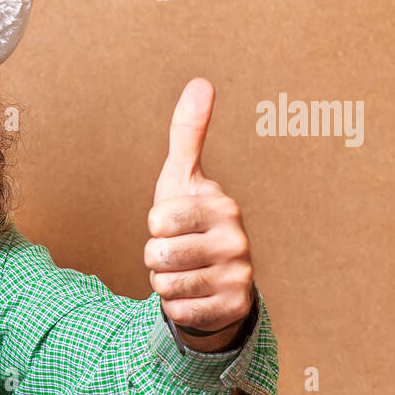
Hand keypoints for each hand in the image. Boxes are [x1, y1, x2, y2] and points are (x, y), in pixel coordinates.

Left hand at [144, 78, 254, 352]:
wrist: (216, 280)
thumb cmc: (191, 223)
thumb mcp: (183, 178)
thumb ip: (187, 133)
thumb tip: (201, 82)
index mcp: (224, 206)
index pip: (157, 220)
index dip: (155, 225)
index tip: (174, 224)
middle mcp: (238, 241)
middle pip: (157, 255)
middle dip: (156, 257)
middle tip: (176, 252)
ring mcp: (239, 278)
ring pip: (164, 285)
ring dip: (163, 282)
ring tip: (184, 272)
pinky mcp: (232, 310)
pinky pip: (177, 312)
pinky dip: (176, 307)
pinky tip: (193, 296)